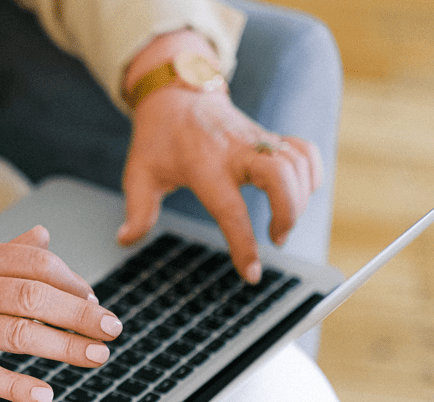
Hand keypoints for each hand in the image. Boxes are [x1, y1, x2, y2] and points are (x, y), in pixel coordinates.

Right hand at [0, 226, 122, 401]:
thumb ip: (3, 251)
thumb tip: (44, 236)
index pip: (35, 263)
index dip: (72, 281)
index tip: (94, 298)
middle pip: (35, 296)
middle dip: (81, 313)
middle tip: (111, 329)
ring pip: (18, 333)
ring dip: (64, 346)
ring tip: (96, 357)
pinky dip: (16, 385)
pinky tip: (45, 394)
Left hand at [118, 32, 322, 282]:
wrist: (176, 93)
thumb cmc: (157, 138)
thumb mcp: (139, 174)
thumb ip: (137, 211)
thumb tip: (125, 240)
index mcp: (203, 166)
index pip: (230, 210)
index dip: (244, 245)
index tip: (253, 275)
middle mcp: (236, 151)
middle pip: (280, 176)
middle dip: (288, 213)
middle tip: (276, 239)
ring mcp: (256, 140)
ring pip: (297, 164)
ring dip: (300, 199)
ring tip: (281, 226)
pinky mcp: (269, 136)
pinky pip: (303, 151)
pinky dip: (310, 173)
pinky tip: (299, 194)